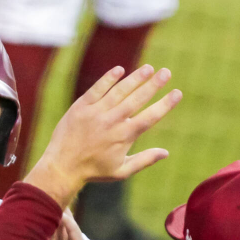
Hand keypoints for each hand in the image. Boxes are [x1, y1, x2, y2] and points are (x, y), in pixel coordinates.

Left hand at [25, 65, 181, 207]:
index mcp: (124, 137)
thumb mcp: (121, 171)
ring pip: (119, 91)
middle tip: (167, 72)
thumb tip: (166, 153)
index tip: (177, 93)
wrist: (62, 166)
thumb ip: (144, 160)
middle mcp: (112, 122)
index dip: (165, 104)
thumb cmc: (93, 170)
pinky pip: (97, 89)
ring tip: (148, 68)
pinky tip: (120, 70)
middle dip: (154, 85)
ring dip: (135, 78)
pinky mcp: (81, 107)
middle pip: (137, 99)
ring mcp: (96, 112)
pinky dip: (108, 78)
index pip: (150, 117)